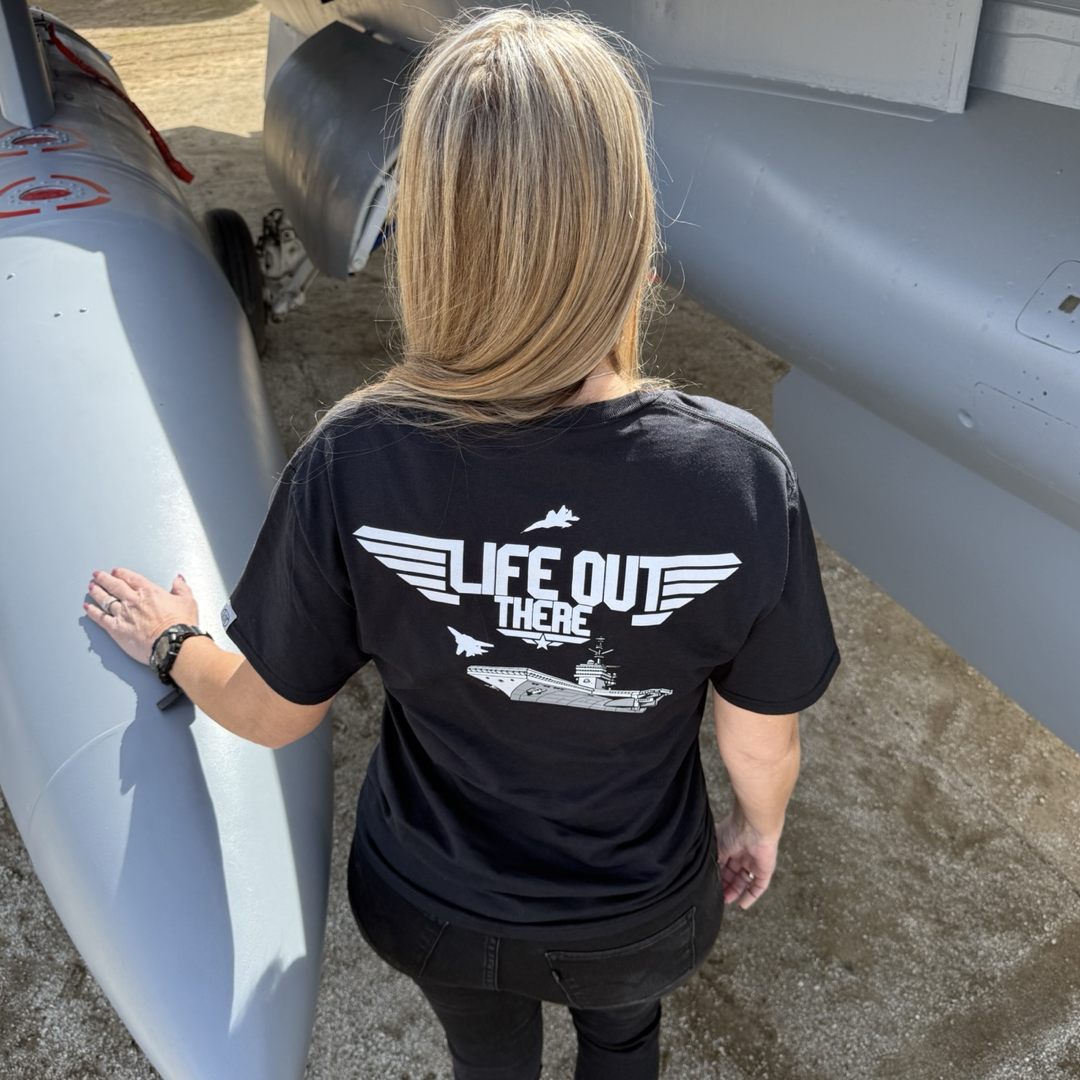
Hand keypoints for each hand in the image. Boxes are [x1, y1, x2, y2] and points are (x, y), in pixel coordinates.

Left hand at [84, 568, 198, 665]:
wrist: (172, 643)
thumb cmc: (181, 624)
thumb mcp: (188, 601)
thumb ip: (181, 588)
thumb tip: (178, 579)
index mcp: (149, 591)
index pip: (131, 578)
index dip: (121, 574)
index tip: (116, 572)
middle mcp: (133, 600)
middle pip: (114, 586)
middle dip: (104, 579)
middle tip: (97, 575)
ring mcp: (123, 614)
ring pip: (105, 599)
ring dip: (96, 592)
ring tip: (91, 587)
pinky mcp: (116, 629)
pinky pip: (100, 618)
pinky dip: (92, 612)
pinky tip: (87, 608)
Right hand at [715, 812, 779, 909]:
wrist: (753, 827)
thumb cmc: (734, 830)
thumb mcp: (717, 846)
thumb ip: (715, 860)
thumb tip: (709, 873)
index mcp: (731, 845)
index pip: (723, 864)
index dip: (717, 875)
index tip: (710, 884)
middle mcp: (742, 854)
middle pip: (734, 874)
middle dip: (725, 885)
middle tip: (717, 895)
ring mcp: (754, 862)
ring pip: (745, 881)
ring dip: (735, 891)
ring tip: (725, 900)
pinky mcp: (765, 870)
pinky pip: (758, 887)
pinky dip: (750, 896)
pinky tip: (742, 905)